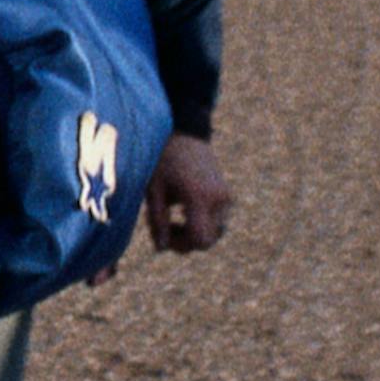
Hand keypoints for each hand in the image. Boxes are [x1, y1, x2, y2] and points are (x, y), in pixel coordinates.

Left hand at [142, 137, 232, 253]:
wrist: (184, 131)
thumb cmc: (163, 159)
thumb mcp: (154, 190)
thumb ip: (157, 221)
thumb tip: (161, 249)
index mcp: (199, 196)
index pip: (200, 239)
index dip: (181, 245)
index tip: (164, 235)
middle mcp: (218, 199)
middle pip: (209, 240)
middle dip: (186, 241)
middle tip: (166, 227)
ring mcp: (225, 197)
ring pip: (214, 232)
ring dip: (195, 233)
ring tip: (173, 218)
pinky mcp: (226, 195)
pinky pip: (217, 221)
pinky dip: (201, 223)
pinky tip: (183, 210)